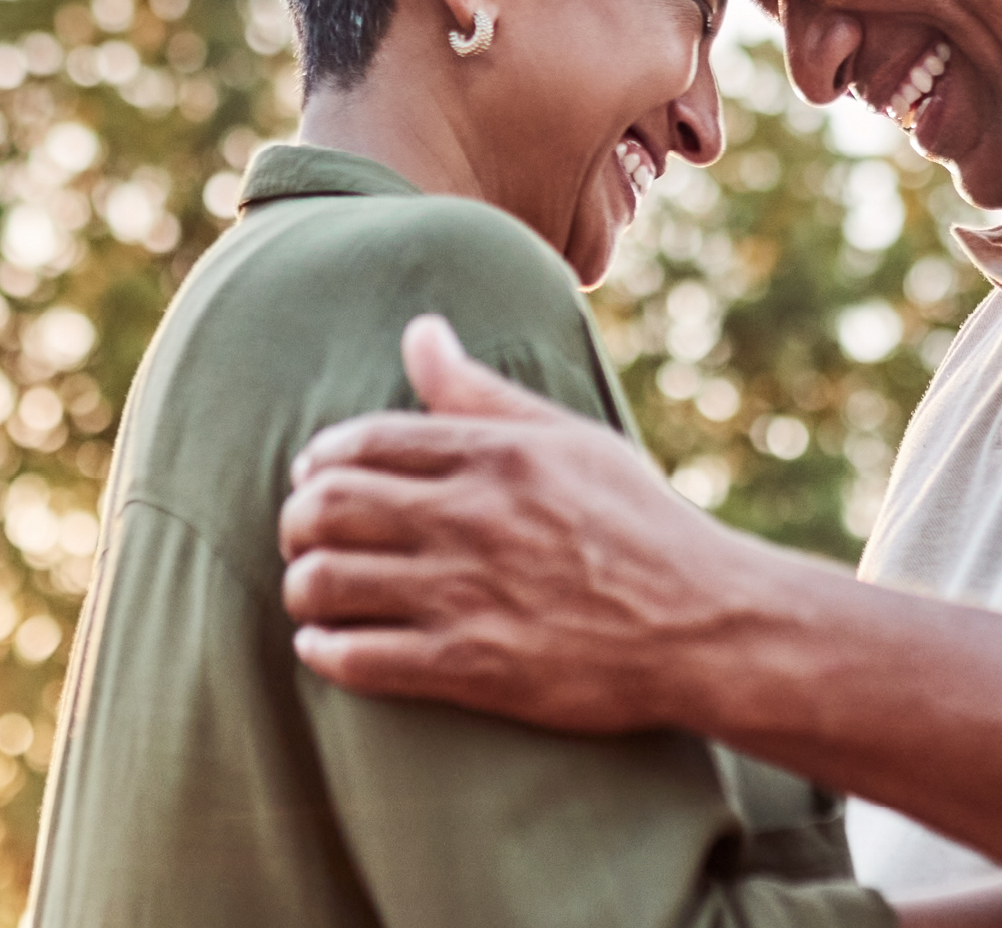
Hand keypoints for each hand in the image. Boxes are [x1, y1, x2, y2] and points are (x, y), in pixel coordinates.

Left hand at [278, 315, 799, 732]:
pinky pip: (357, 658)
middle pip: (325, 506)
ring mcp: (466, 595)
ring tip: (312, 592)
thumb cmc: (640, 526)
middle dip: (295, 521)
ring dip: (302, 586)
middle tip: (303, 536)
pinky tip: (325, 645)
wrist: (706, 628)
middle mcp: (470, 519)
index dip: (318, 460)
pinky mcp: (471, 668)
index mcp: (494, 456)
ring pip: (326, 581)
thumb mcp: (570, 440)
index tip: (313, 477)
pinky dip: (323, 650)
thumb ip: (482, 393)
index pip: (360, 442)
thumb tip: (421, 332)